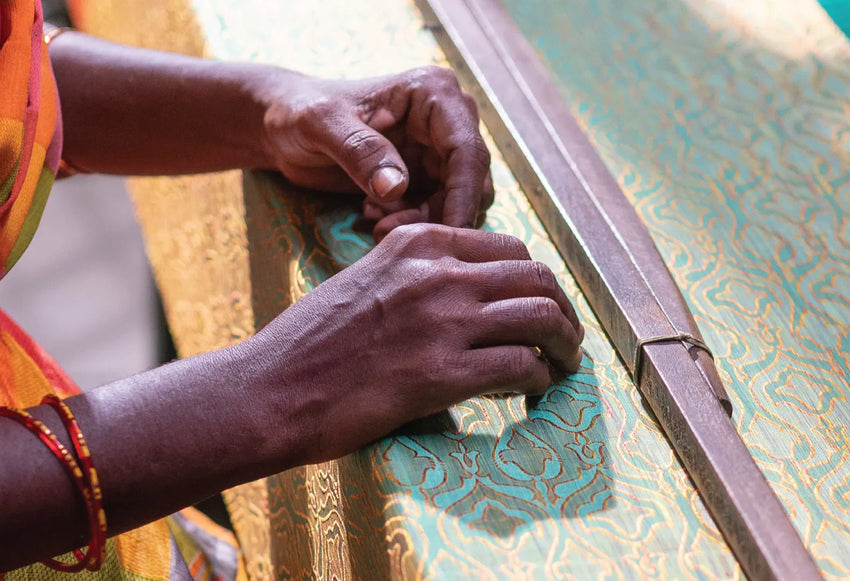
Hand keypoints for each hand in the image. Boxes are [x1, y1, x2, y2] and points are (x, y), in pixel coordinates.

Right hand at [247, 224, 582, 464]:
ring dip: (564, 346)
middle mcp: (438, 274)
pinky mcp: (443, 373)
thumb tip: (467, 290)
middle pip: (537, 278)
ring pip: (542, 318)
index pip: (509, 249)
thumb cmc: (311, 342)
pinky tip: (532, 391)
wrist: (270, 389)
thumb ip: (417, 274)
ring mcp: (443, 321)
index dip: (535, 281)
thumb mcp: (366, 278)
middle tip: (566, 340)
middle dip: (563, 311)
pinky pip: (522, 366)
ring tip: (564, 366)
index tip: (540, 306)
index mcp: (418, 244)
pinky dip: (540, 380)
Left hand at [260, 66, 493, 239]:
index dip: (463, 196)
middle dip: (437, 213)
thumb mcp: (321, 124)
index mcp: (433, 93)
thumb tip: (397, 186)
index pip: (467, 150)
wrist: (282, 127)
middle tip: (389, 229)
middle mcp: (447, 119)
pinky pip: (437, 210)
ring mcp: (438, 149)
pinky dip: (411, 221)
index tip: (449, 233)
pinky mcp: (426, 175)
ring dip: (423, 220)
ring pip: (457, 201)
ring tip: (376, 220)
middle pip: (470, 181)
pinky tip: (373, 214)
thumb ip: (359, 150)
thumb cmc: (299, 112)